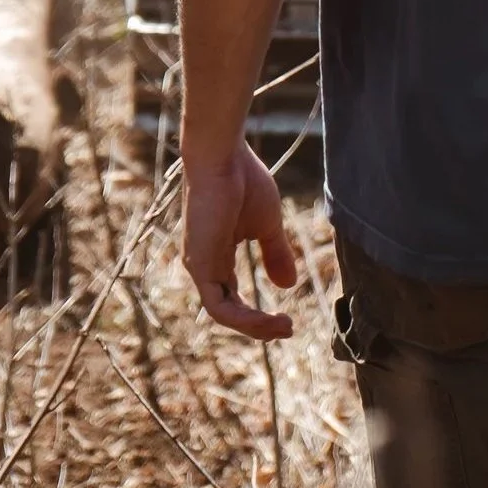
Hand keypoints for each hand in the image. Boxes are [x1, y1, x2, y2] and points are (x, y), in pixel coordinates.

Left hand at [181, 147, 298, 340]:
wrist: (222, 158)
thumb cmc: (243, 182)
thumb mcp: (267, 225)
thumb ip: (275, 254)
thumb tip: (288, 285)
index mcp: (216, 257)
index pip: (232, 298)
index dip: (257, 314)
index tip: (287, 318)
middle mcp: (204, 266)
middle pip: (228, 311)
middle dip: (259, 326)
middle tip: (288, 329)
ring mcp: (199, 267)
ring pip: (224, 314)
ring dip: (255, 327)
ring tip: (284, 327)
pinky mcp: (199, 267)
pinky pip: (219, 307)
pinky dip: (245, 319)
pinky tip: (268, 319)